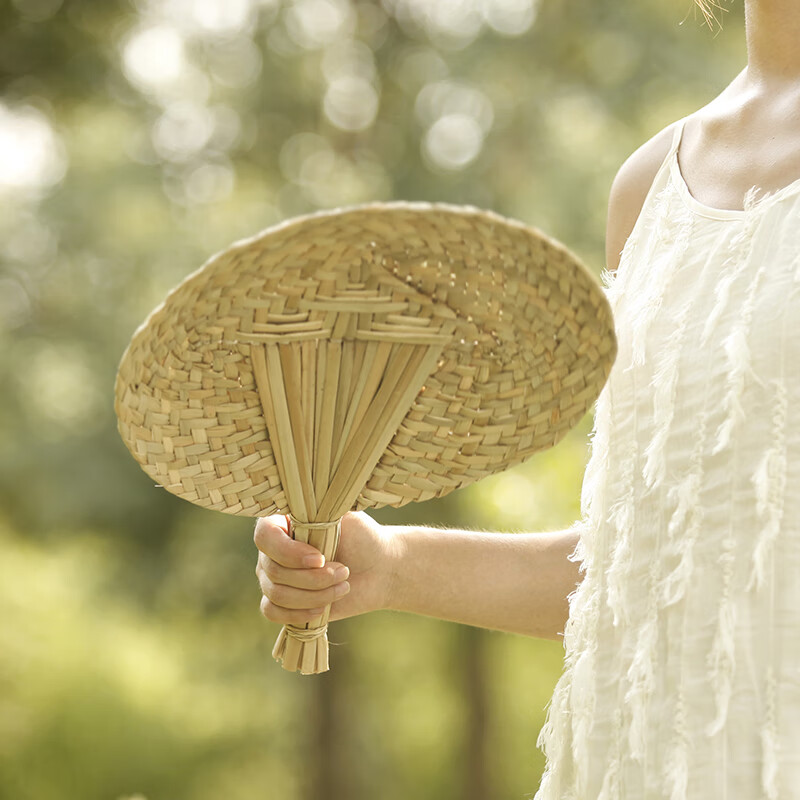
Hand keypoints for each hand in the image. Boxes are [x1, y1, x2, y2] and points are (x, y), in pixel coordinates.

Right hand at [254, 511, 398, 625]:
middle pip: (273, 570)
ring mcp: (273, 576)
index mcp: (283, 522)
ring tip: (343, 586)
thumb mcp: (344, 517)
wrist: (378, 568)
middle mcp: (271, 549)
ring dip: (315, 594)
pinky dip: (298, 613)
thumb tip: (303, 503)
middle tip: (344, 571)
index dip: (289, 552)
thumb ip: (321, 511)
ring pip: (277, 594)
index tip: (320, 558)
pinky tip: (323, 608)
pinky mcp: (281, 602)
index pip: (265, 536)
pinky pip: (272, 612)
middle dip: (313, 577)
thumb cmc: (361, 537)